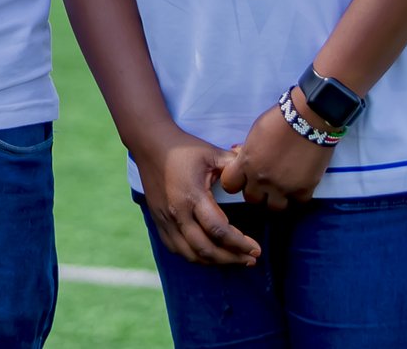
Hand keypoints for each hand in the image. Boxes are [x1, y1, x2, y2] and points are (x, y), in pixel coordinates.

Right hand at [131, 127, 261, 266]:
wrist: (150, 145)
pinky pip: (176, 249)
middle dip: (231, 258)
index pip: (219, 231)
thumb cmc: (183, 148)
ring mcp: (165, 220)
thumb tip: (255, 176)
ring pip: (190, 254)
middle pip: (206, 249)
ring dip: (214, 262)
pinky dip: (194, 256)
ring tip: (233, 259)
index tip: (256, 250)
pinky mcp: (158, 222)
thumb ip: (234, 166)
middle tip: (251, 260)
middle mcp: (178, 213)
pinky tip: (208, 255)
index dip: (240, 244)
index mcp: (193, 196)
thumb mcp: (212, 153)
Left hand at [218, 98, 334, 209]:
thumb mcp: (255, 133)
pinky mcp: (304, 189)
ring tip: (282, 187)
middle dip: (257, 191)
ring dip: (277, 198)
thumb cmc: (279, 120)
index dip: (236, 182)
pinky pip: (298, 201)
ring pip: (275, 207)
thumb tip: (243, 157)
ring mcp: (283, 186)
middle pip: (252, 199)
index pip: (229, 185)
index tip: (243, 178)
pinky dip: (298, 194)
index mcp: (247, 163)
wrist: (308, 118)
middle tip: (265, 181)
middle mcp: (262, 179)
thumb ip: (248, 151)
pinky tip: (300, 183)